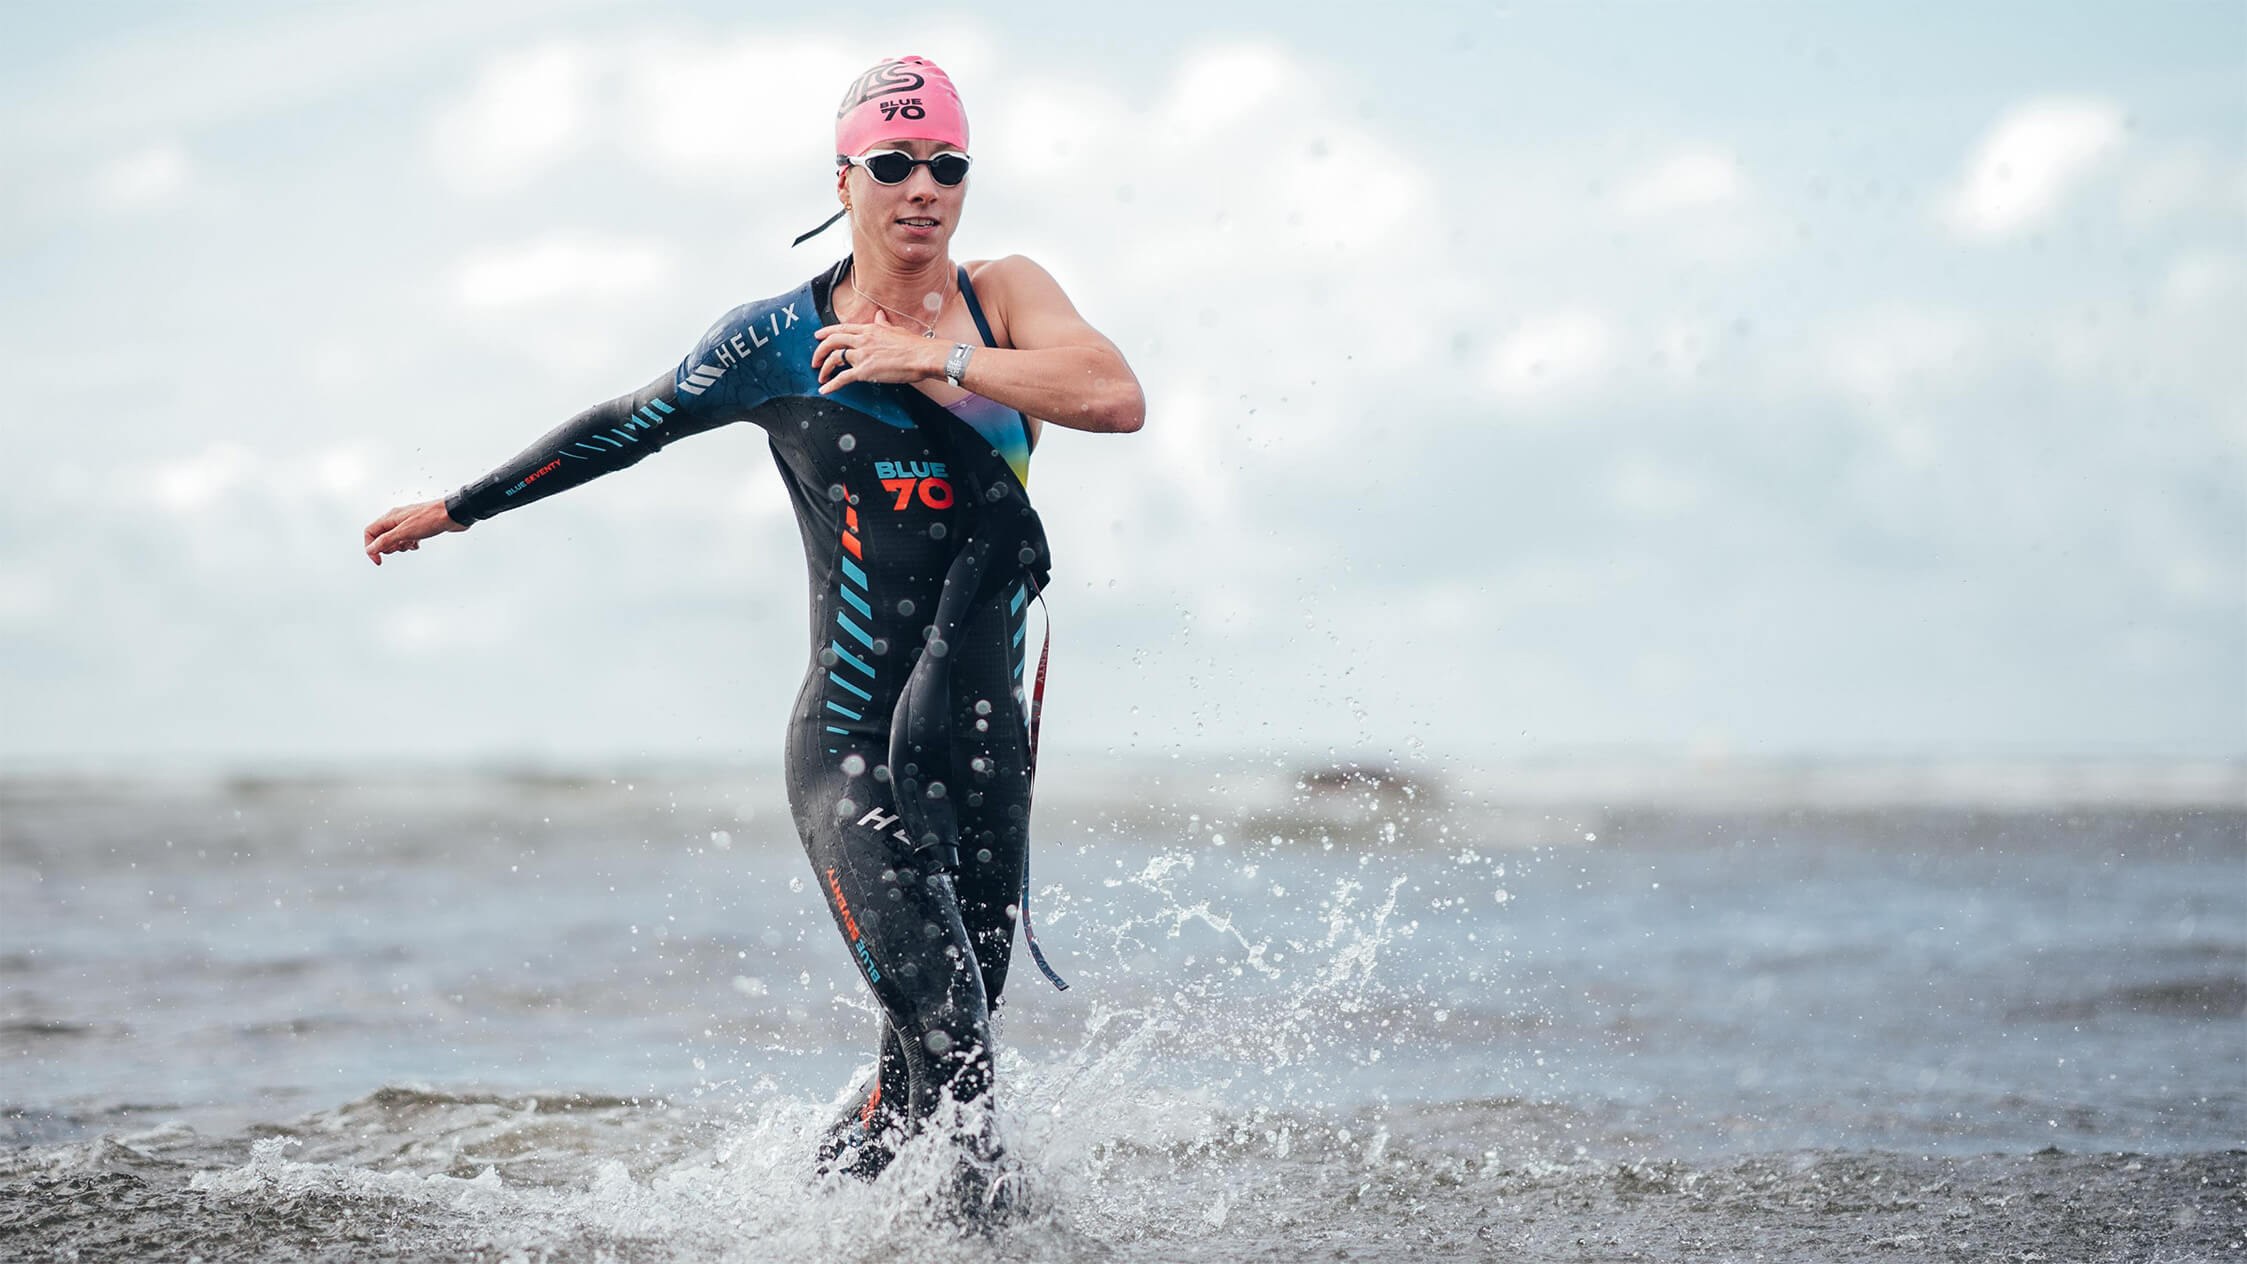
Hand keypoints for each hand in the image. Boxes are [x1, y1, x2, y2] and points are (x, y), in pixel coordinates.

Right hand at [362, 498, 467, 565]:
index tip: (379, 560)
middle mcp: (397, 519)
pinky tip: (418, 543)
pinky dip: (410, 544)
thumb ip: (386, 540)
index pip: (370, 532)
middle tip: (400, 547)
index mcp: (390, 517)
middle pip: (381, 537)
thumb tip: (371, 548)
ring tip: (411, 544)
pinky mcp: (418, 527)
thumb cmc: (431, 519)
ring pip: (395, 539)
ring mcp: (408, 522)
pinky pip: (408, 538)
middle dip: (389, 547)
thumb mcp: (405, 532)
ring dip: (401, 546)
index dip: (370, 547)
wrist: (453, 514)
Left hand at [812, 309, 942, 393]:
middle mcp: (862, 340)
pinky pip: (842, 378)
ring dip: (824, 368)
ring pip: (834, 359)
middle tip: (815, 359)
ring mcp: (862, 355)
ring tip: (820, 375)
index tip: (818, 336)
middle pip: (832, 342)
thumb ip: (883, 323)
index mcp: (869, 329)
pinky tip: (825, 389)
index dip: (827, 332)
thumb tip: (879, 315)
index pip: (842, 328)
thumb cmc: (914, 345)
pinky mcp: (865, 370)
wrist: (923, 356)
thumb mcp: (895, 329)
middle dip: (820, 351)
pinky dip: (831, 384)